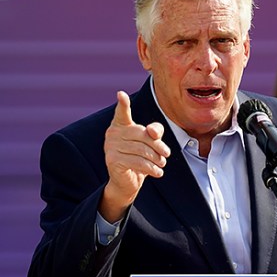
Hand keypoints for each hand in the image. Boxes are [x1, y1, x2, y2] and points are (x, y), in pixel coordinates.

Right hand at [100, 91, 170, 221]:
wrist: (127, 182)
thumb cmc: (139, 158)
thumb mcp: (149, 143)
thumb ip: (155, 132)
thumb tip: (152, 131)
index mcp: (120, 125)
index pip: (122, 113)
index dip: (122, 104)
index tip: (121, 94)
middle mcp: (112, 134)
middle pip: (142, 134)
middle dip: (158, 145)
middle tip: (166, 155)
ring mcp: (110, 147)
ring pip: (142, 150)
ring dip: (156, 159)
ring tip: (162, 164)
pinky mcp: (113, 161)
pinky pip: (138, 162)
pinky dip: (151, 168)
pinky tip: (158, 173)